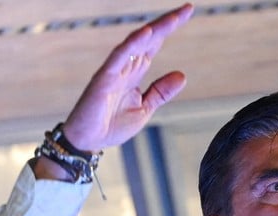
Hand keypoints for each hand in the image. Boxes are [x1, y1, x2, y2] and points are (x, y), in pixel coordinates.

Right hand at [62, 3, 193, 152]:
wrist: (89, 141)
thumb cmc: (111, 124)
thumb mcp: (144, 109)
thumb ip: (161, 92)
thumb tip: (182, 75)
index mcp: (135, 72)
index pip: (155, 45)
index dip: (169, 30)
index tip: (187, 13)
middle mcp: (125, 66)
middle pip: (148, 39)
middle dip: (167, 24)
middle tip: (187, 9)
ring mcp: (114, 70)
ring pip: (135, 43)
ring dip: (154, 30)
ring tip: (174, 18)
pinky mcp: (103, 78)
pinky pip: (118, 57)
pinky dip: (131, 44)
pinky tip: (146, 33)